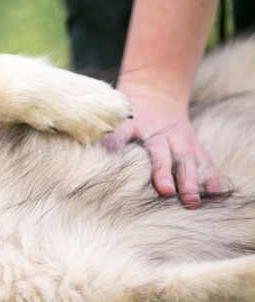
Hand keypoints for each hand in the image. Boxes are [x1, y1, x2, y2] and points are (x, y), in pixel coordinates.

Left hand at [102, 88, 219, 208]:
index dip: (119, 144)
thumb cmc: (129, 115)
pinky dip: (209, 177)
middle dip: (164, 172)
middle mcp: (159, 133)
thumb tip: (95, 152)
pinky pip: (203, 161)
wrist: (156, 94)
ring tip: (191, 202)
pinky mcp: (192, 145)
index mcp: (134, 125)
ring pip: (186, 159)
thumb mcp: (114, 119)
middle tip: (166, 192)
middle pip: (162, 153)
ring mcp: (178, 139)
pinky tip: (213, 195)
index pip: (124, 134)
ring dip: (190, 180)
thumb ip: (106, 136)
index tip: (113, 156)